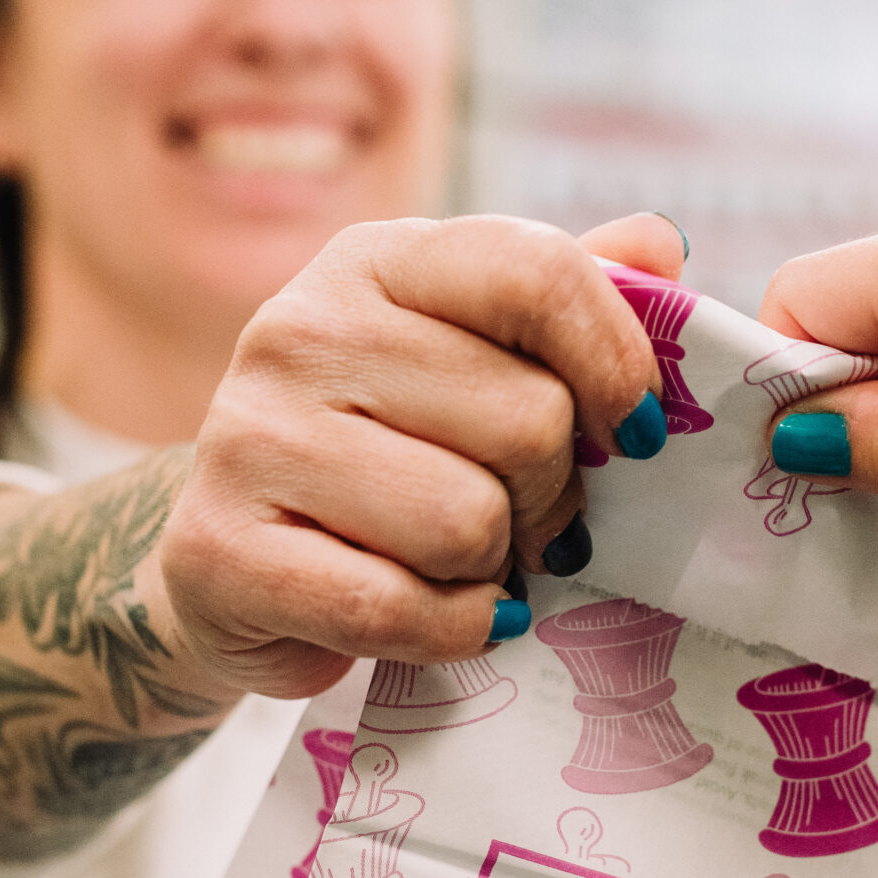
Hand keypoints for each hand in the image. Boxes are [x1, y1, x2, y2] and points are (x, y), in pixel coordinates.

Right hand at [158, 212, 680, 701]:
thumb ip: (565, 302)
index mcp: (375, 261)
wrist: (236, 563)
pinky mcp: (218, 550)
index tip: (635, 434)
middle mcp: (300, 329)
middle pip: (524, 419)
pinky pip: (395, 608)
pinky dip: (451, 628)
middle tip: (524, 518)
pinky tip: (445, 615)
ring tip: (466, 563)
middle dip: (552, 495)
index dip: (616, 364)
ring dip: (496, 567)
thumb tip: (659, 249)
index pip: (536, 274)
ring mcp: (248, 437)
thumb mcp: (471, 358)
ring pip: (466, 521)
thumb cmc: (388, 453)